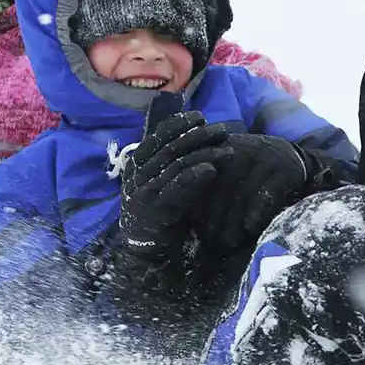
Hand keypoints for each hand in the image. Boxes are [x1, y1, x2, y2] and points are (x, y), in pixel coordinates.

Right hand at [118, 93, 232, 256]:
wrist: (144, 248)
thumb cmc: (157, 210)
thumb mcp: (160, 180)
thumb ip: (170, 159)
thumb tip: (192, 131)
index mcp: (137, 162)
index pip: (158, 135)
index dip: (179, 124)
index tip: (200, 117)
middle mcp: (138, 173)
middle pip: (171, 147)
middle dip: (199, 136)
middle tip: (223, 130)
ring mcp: (144, 189)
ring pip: (177, 164)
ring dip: (205, 154)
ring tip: (228, 151)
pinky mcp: (154, 207)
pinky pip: (176, 186)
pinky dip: (194, 175)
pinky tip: (211, 169)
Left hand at [202, 134, 313, 252]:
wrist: (291, 159)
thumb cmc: (250, 172)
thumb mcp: (226, 169)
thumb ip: (205, 185)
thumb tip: (188, 219)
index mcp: (218, 145)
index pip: (200, 173)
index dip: (195, 199)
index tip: (191, 224)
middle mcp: (239, 147)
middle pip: (220, 184)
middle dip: (213, 214)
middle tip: (208, 238)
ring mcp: (263, 156)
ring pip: (241, 191)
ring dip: (232, 220)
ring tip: (226, 242)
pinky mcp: (284, 169)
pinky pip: (266, 194)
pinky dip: (256, 213)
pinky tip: (249, 229)